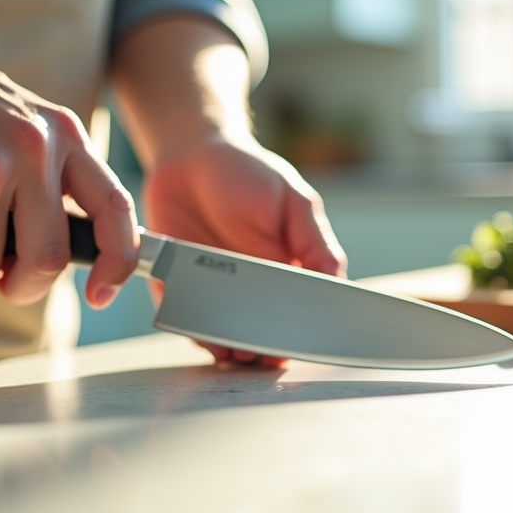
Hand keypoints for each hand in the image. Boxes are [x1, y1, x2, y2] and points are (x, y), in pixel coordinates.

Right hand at [0, 19, 138, 307]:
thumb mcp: (24, 122)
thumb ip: (51, 175)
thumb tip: (64, 252)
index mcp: (64, 135)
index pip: (114, 208)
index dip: (117, 261)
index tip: (102, 293)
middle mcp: (34, 151)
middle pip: (48, 258)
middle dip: (23, 286)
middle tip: (1, 280)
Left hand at [143, 135, 346, 366]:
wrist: (190, 154)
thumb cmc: (248, 174)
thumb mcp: (292, 202)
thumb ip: (314, 243)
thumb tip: (336, 281)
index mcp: (286, 267)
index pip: (296, 311)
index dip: (295, 332)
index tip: (293, 347)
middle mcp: (250, 284)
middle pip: (258, 330)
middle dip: (261, 348)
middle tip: (262, 358)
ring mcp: (213, 287)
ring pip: (223, 330)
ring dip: (229, 346)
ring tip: (236, 356)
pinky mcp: (176, 283)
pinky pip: (185, 315)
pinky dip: (193, 330)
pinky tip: (204, 339)